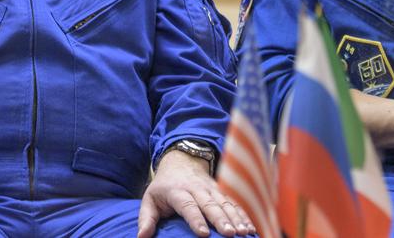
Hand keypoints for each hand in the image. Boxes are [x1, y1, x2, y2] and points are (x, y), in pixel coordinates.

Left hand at [137, 149, 253, 237]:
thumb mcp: (150, 199)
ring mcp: (212, 188)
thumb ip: (146, 218)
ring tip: (245, 232)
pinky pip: (235, 202)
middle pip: (210, 204)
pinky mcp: (222, 190)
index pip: (187, 206)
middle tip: (230, 234)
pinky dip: (245, 213)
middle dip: (221, 219)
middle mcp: (197, 189)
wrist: (180, 162)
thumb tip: (141, 237)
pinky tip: (252, 226)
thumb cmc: (164, 187)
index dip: (196, 219)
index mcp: (177, 191)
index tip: (203, 233)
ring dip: (236, 217)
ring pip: (226, 203)